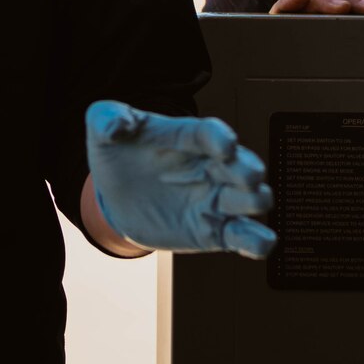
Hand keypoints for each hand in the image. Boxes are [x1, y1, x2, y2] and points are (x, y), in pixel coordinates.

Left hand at [85, 101, 276, 258]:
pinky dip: (256, 241)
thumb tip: (117, 126)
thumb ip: (108, 118)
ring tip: (254, 204)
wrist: (116, 195)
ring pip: (249, 200)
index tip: (225, 143)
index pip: (208, 133)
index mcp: (187, 138)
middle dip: (248, 169)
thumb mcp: (103, 127)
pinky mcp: (214, 231)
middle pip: (239, 165)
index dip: (218, 137)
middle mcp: (210, 166)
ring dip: (256, 201)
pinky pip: (242, 237)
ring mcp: (215, 199)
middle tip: (250, 176)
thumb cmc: (118, 152)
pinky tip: (260, 244)